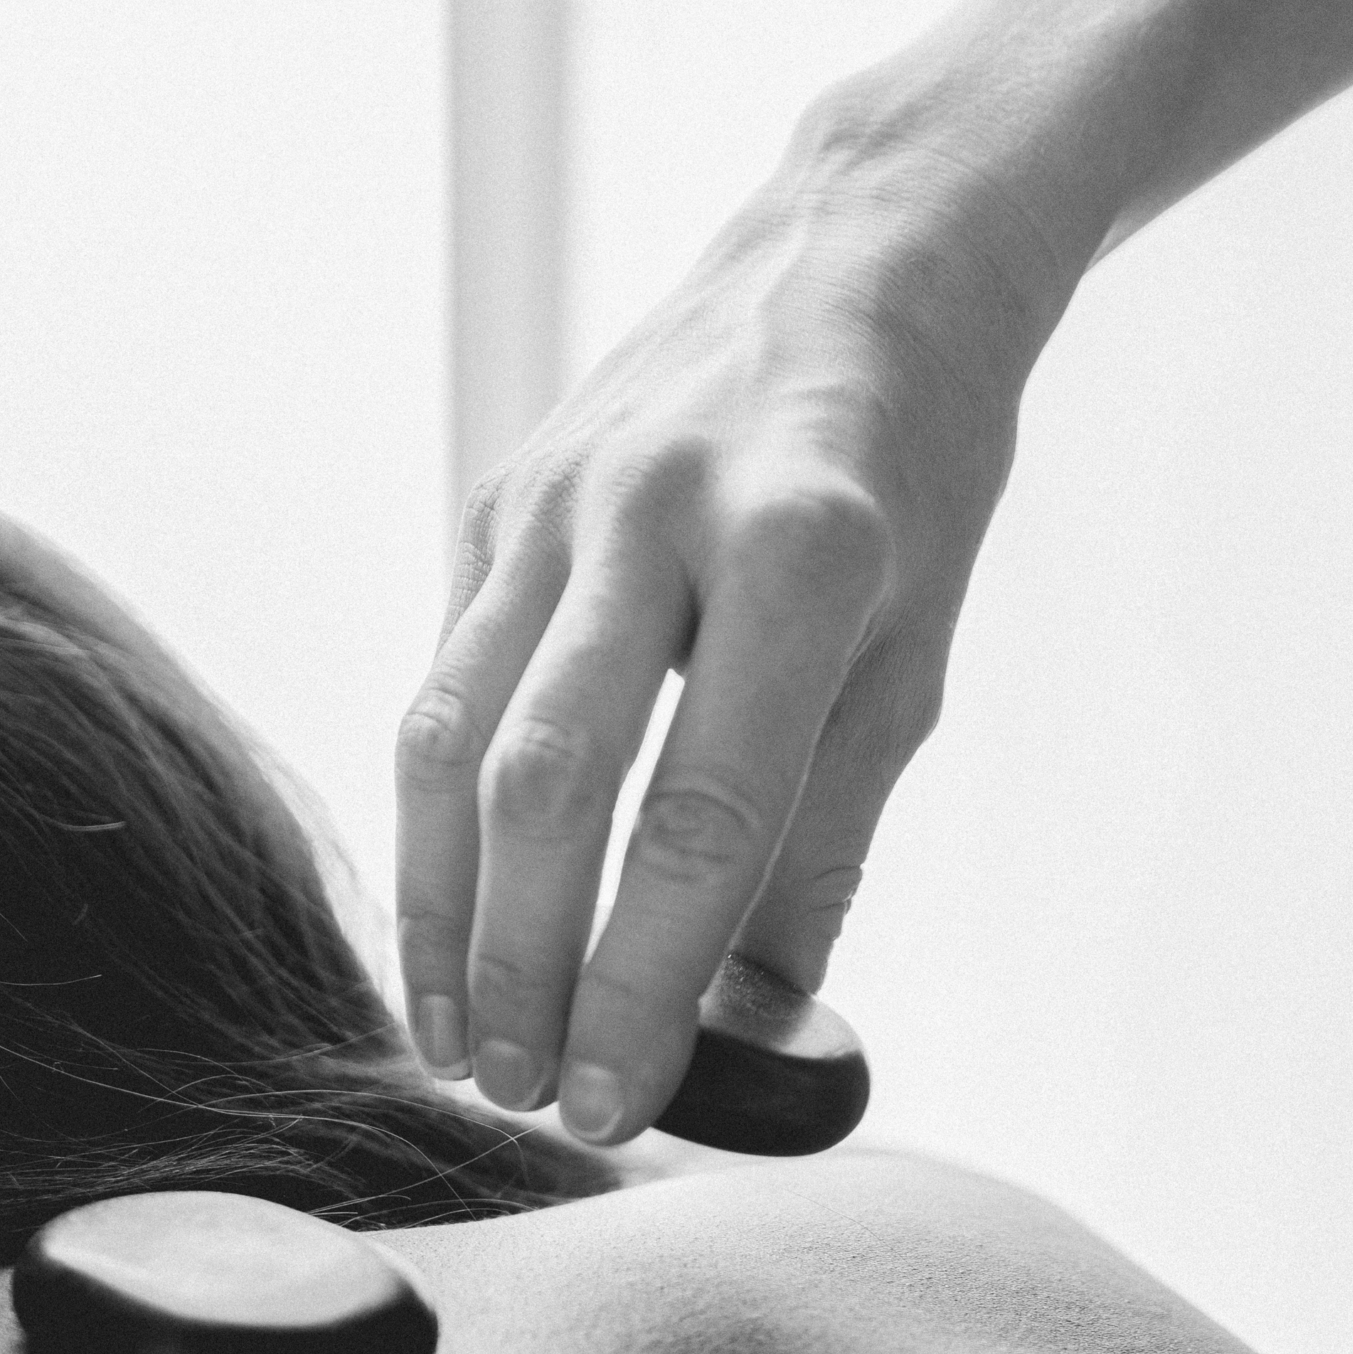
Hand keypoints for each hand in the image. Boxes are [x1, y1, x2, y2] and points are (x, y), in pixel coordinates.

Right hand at [395, 78, 1072, 1143]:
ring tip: (455, 1037)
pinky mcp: (500, 494)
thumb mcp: (914, 654)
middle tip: (524, 1093)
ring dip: (443, 909)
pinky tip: (451, 909)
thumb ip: (824, 837)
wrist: (859, 253)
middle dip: (522, 965)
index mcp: (801, 552)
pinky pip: (446, 675)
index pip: (701, 815)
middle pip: (544, 783)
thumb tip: (755, 1024)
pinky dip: (437, 813)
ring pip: (452, 734)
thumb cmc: (915, 469)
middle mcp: (657, 512)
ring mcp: (558, 495)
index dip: (649, 981)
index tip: (624, 1100)